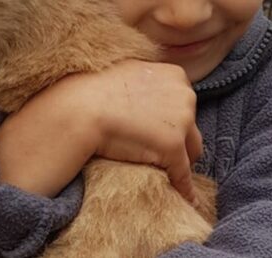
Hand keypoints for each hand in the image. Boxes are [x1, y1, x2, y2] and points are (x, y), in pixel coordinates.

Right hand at [0, 60, 201, 201]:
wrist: (80, 108)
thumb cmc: (96, 91)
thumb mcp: (131, 71)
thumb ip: (150, 80)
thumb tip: (149, 91)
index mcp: (176, 76)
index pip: (185, 105)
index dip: (172, 121)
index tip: (157, 131)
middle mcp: (186, 96)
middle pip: (192, 128)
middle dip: (179, 141)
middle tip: (157, 153)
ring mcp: (182, 122)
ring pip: (192, 152)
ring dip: (181, 162)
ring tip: (166, 174)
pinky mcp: (173, 147)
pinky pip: (184, 175)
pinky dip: (185, 188)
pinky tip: (186, 200)